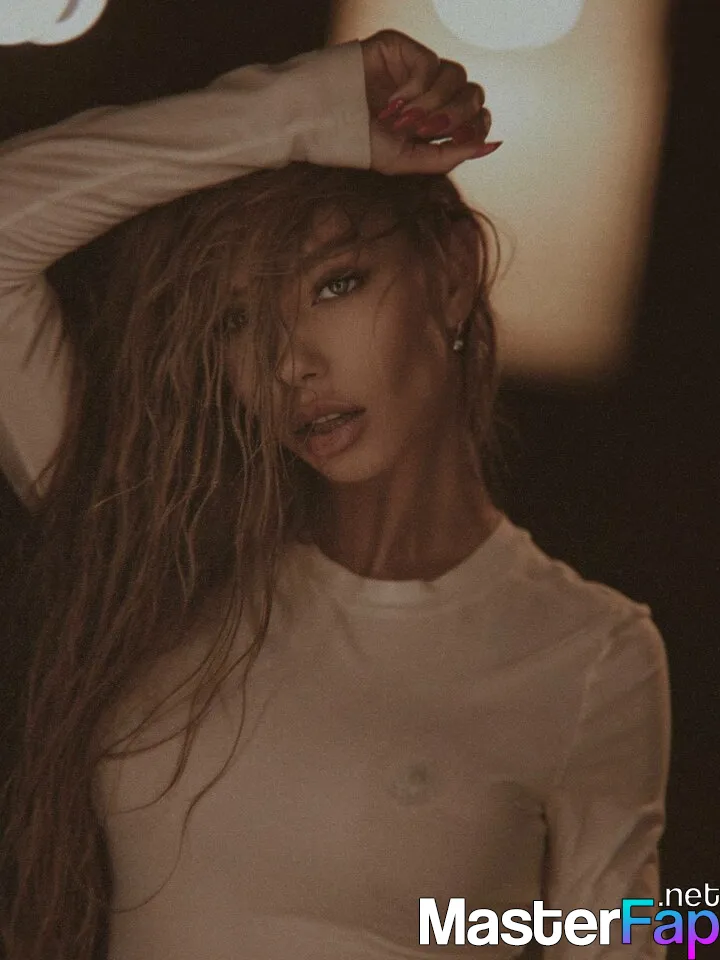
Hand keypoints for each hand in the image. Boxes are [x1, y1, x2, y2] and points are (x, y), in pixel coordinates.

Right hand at [360, 29, 499, 174]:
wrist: (320, 121)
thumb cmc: (358, 143)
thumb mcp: (407, 160)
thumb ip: (448, 156)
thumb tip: (491, 145)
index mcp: (433, 117)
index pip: (477, 113)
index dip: (477, 125)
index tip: (460, 138)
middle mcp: (429, 90)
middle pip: (474, 93)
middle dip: (456, 116)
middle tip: (425, 130)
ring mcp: (416, 67)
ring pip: (458, 77)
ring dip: (434, 105)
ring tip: (403, 119)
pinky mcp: (403, 48)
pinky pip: (431, 64)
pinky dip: (417, 89)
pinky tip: (393, 101)